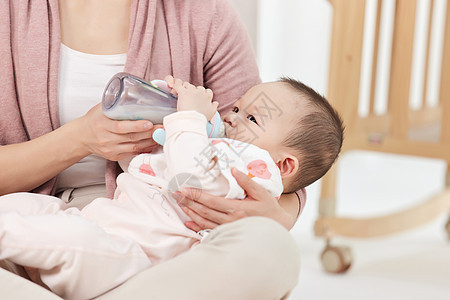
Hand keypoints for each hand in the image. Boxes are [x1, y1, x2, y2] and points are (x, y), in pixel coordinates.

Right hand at [72, 104, 160, 160]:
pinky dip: (144, 148)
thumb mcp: (102, 108)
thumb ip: (117, 102)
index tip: (149, 123)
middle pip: (131, 138)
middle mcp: (106, 139)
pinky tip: (153, 143)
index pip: (121, 127)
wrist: (82, 136)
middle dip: (149, 133)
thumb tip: (138, 91)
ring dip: (149, 142)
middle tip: (162, 128)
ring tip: (161, 135)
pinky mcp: (114, 156)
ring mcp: (110, 149)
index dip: (136, 126)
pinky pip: (132, 153)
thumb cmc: (95, 118)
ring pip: (134, 147)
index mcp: (102, 124)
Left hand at [164, 75, 218, 119]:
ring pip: (188, 85)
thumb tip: (216, 102)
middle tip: (191, 99)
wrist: (192, 119)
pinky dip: (175, 85)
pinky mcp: (183, 92)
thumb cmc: (202, 117)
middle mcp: (200, 92)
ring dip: (186, 89)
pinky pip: (178, 85)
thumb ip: (214, 106)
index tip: (201, 99)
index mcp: (207, 96)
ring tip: (183, 95)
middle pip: (198, 88)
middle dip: (195, 92)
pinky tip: (172, 87)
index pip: (207, 91)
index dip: (204, 94)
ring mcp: (191, 91)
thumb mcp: (211, 113)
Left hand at [173, 168, 294, 229]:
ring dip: (190, 213)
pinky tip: (187, 222)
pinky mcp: (227, 233)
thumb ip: (246, 181)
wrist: (278, 228)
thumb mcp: (261, 192)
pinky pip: (208, 231)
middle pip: (204, 211)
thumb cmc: (269, 209)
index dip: (197, 195)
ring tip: (179, 204)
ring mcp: (227, 228)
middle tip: (175, 194)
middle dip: (188, 202)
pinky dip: (196, 227)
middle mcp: (230, 220)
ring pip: (204, 221)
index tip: (184, 189)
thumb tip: (233, 169)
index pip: (212, 201)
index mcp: (237, 208)